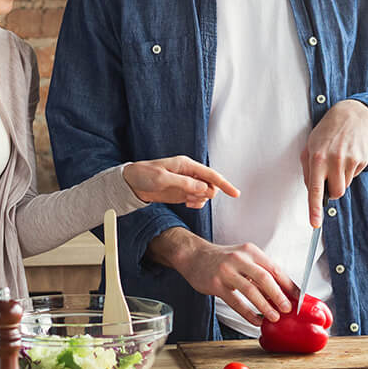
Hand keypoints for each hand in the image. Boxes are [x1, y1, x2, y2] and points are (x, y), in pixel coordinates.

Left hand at [123, 155, 239, 208]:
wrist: (131, 183)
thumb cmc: (144, 175)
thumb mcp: (162, 179)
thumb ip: (184, 183)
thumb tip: (203, 188)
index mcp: (186, 165)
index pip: (210, 174)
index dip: (224, 184)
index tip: (235, 193)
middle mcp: (189, 173)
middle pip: (211, 185)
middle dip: (206, 194)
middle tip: (191, 198)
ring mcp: (187, 183)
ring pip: (205, 194)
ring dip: (200, 200)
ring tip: (186, 201)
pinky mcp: (182, 193)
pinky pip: (197, 199)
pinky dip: (196, 204)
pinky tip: (187, 204)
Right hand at [148, 227, 293, 323]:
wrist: (194, 256)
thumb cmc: (222, 259)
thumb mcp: (243, 257)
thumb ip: (260, 271)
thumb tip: (282, 292)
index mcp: (250, 251)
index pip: (274, 268)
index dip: (288, 284)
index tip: (298, 298)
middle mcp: (239, 258)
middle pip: (264, 278)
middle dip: (278, 295)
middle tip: (287, 309)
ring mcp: (226, 271)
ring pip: (250, 290)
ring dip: (264, 306)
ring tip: (274, 317)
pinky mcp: (216, 284)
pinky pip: (235, 302)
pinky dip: (248, 313)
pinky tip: (256, 320)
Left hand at [301, 99, 367, 227]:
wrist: (350, 116)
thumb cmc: (326, 134)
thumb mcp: (309, 147)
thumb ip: (308, 171)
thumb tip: (313, 192)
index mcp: (317, 158)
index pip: (315, 189)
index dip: (314, 208)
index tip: (315, 223)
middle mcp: (334, 160)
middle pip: (336, 193)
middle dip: (333, 190)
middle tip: (330, 175)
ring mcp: (350, 160)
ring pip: (346, 185)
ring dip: (341, 178)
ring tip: (338, 160)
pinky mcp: (362, 159)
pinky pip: (355, 175)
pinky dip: (350, 170)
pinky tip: (348, 155)